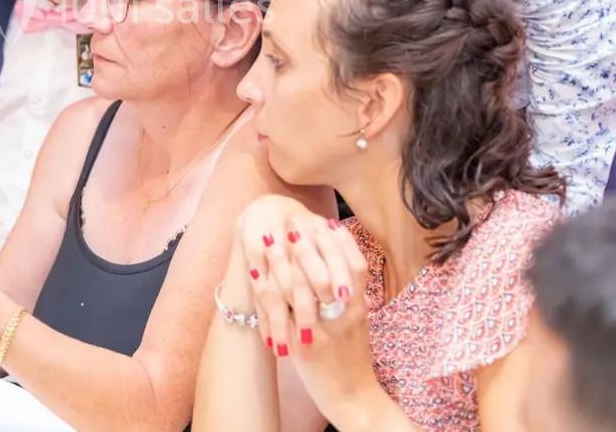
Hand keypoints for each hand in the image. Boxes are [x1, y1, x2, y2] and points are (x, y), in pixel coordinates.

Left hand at [235, 195, 375, 401]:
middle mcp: (345, 316)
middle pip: (326, 270)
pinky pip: (282, 313)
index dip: (337, 240)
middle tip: (291, 221)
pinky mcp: (305, 348)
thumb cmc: (353, 353)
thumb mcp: (358, 318)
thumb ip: (350, 289)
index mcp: (360, 306)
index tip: (321, 220)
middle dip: (306, 244)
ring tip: (269, 239)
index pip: (353, 263)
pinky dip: (268, 290)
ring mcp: (325, 331)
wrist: (353, 395)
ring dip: (283, 261)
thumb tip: (336, 254)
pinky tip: (255, 274)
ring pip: (302, 289)